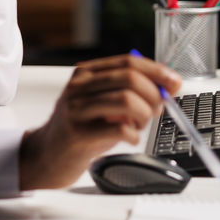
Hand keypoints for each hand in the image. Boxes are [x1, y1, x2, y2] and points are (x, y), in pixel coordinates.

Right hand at [19, 54, 182, 190]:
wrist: (45, 157)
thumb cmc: (80, 130)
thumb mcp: (102, 105)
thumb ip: (129, 94)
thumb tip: (167, 86)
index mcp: (85, 74)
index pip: (128, 62)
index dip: (156, 71)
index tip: (174, 81)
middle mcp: (78, 87)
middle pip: (129, 78)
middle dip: (153, 94)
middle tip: (157, 109)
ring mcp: (76, 110)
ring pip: (126, 100)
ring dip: (144, 115)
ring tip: (140, 126)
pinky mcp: (77, 134)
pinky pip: (119, 128)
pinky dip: (134, 134)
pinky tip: (129, 138)